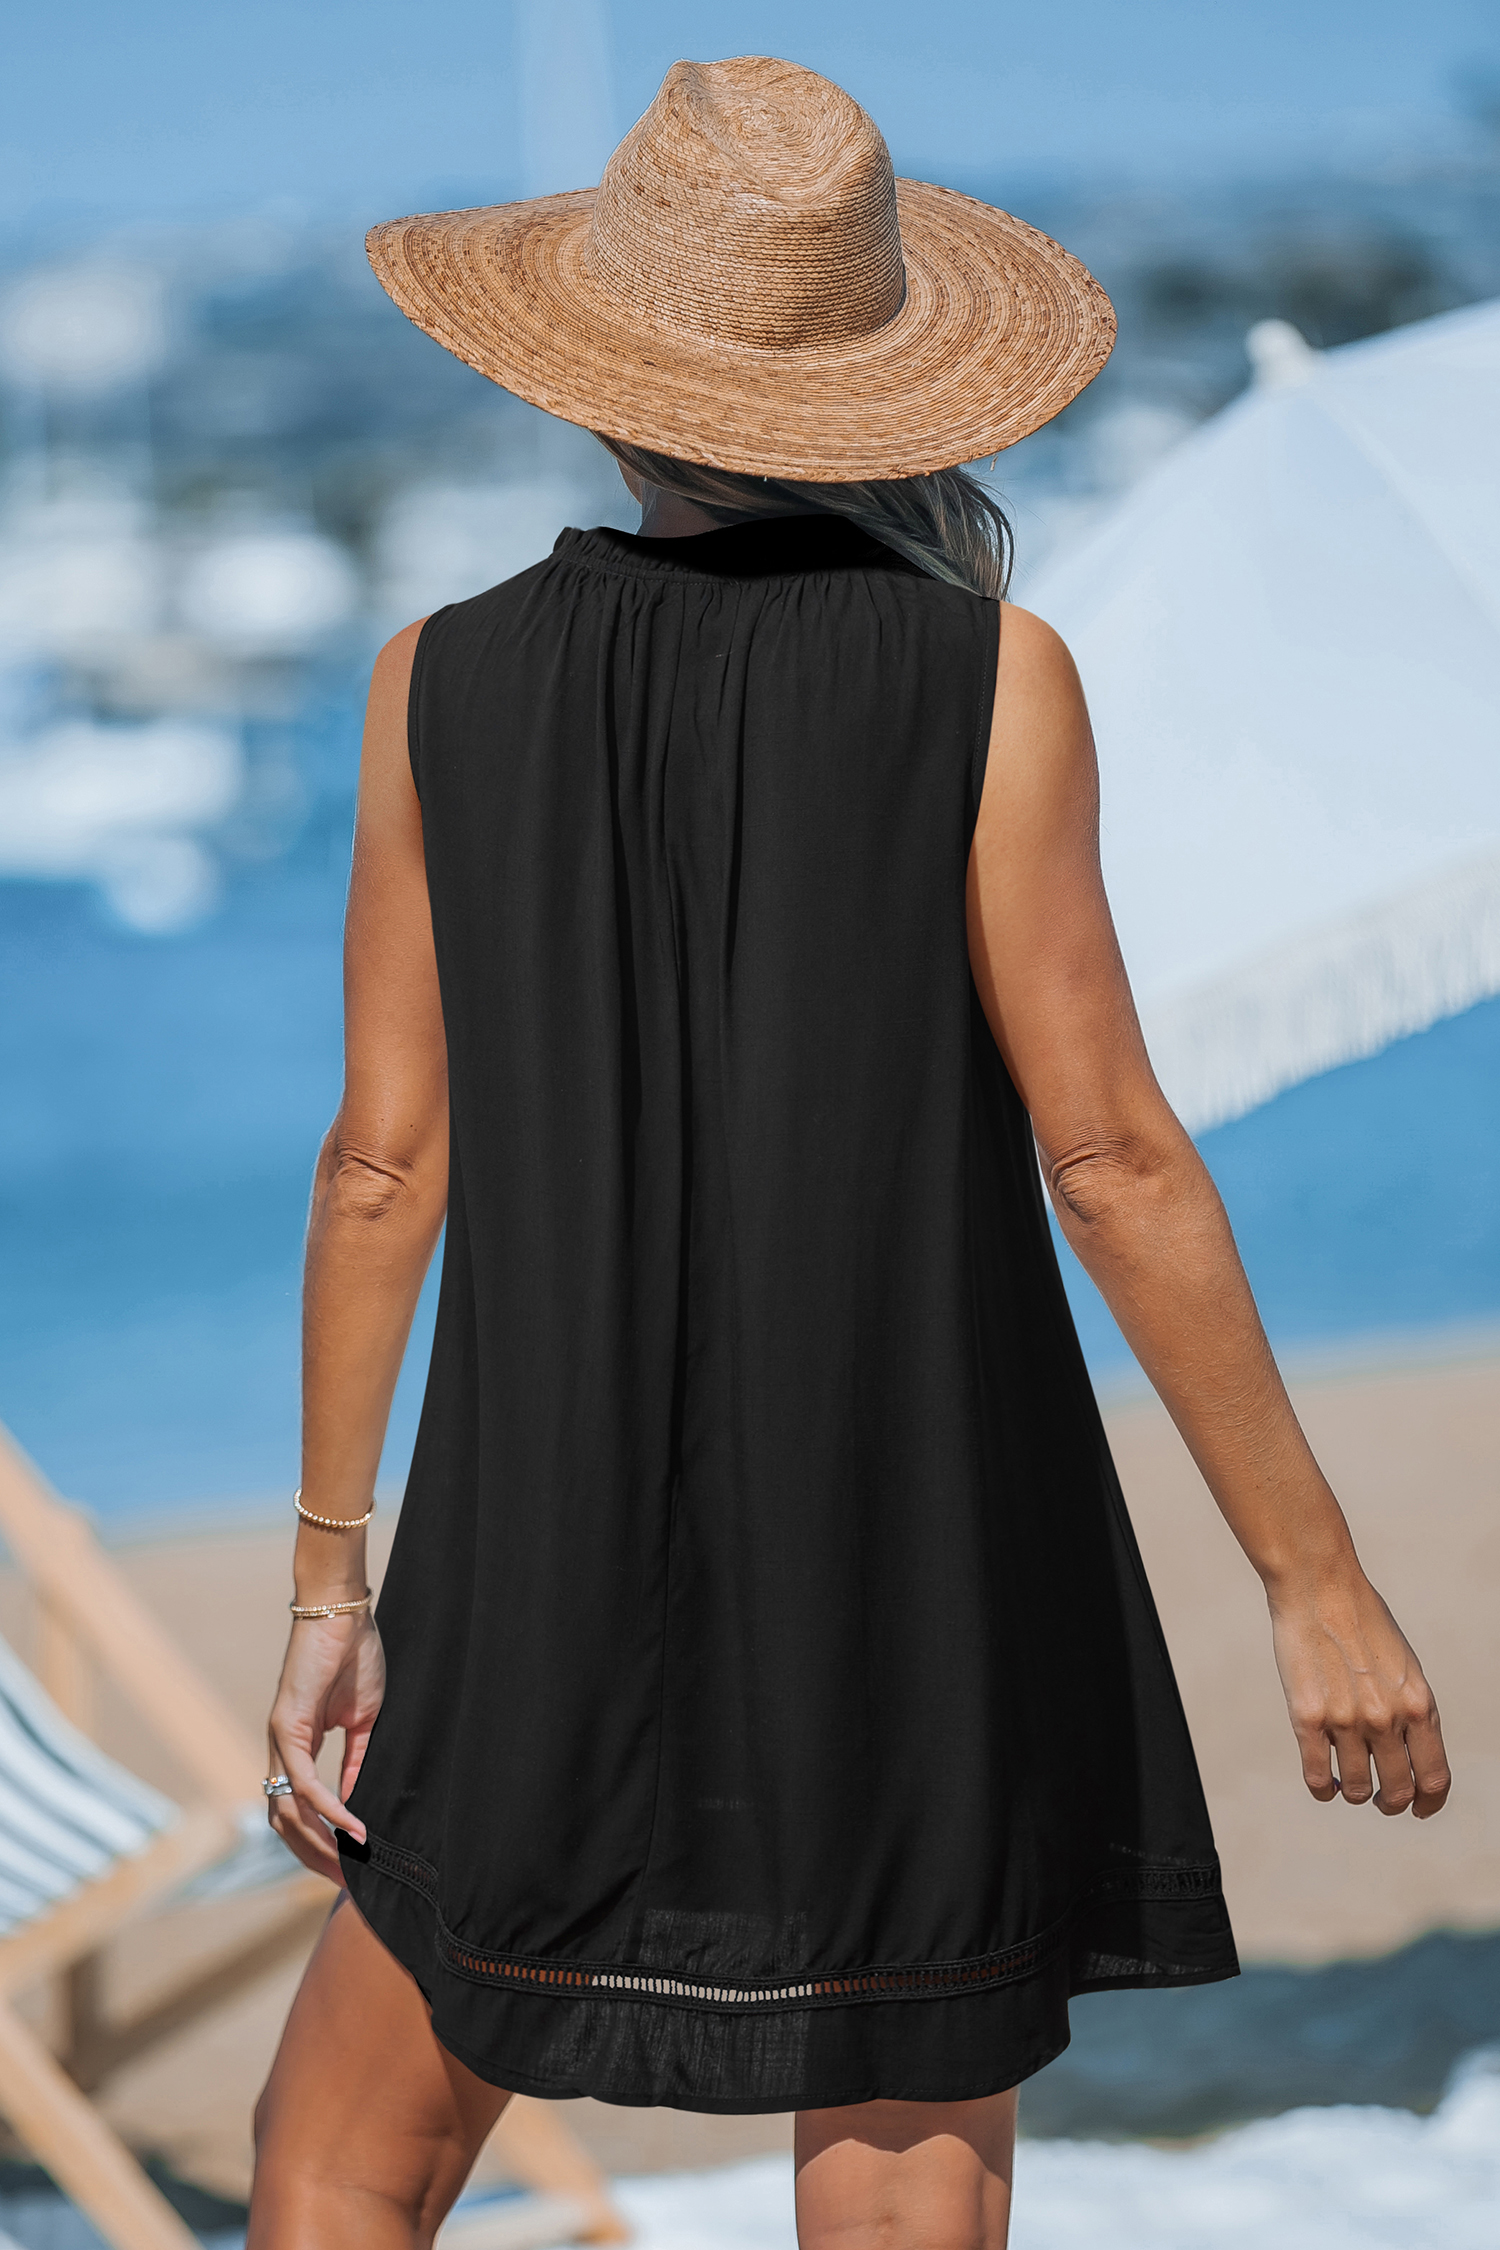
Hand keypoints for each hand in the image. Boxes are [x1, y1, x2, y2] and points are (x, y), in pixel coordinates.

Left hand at [266, 1610, 385, 1881]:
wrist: (343, 1613)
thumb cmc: (354, 1657)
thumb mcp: (363, 1721)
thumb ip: (357, 1761)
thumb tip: (357, 1806)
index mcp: (298, 1749)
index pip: (299, 1810)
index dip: (320, 1842)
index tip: (348, 1867)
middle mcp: (281, 1751)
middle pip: (285, 1823)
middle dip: (314, 1857)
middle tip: (345, 1883)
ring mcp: (279, 1740)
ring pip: (287, 1811)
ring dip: (317, 1844)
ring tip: (347, 1866)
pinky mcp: (286, 1727)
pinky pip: (305, 1782)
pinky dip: (329, 1808)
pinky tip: (352, 1825)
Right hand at [1269, 1569, 1449, 1816]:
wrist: (1318, 1587)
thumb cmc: (1362, 1620)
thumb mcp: (1404, 1666)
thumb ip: (1410, 1708)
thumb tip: (1408, 1750)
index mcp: (1419, 1704)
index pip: (1434, 1778)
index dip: (1428, 1803)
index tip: (1418, 1809)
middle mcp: (1387, 1718)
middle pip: (1397, 1791)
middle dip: (1390, 1803)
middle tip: (1380, 1798)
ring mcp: (1346, 1721)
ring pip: (1355, 1789)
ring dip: (1354, 1793)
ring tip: (1347, 1783)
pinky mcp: (1307, 1718)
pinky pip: (1317, 1777)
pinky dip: (1322, 1790)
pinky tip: (1323, 1783)